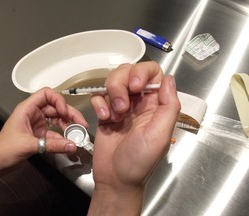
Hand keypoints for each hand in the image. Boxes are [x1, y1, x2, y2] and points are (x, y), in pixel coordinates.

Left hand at [0, 87, 87, 209]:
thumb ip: (53, 145)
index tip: (65, 111)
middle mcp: (34, 114)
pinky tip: (69, 141)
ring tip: (78, 132)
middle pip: (56, 107)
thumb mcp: (29, 145)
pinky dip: (63, 136)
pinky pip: (55, 132)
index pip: (46, 94)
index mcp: (27, 109)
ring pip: (57, 119)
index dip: (58, 100)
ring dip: (68, 124)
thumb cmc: (4, 150)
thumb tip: (72, 145)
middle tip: (81, 124)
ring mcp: (38, 124)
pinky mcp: (40, 134)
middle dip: (69, 114)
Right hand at [88, 62, 179, 214]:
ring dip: (110, 94)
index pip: (152, 73)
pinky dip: (99, 103)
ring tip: (113, 114)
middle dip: (121, 84)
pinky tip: (104, 118)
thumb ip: (169, 105)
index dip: (142, 73)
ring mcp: (121, 106)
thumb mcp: (160, 134)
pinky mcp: (105, 112)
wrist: (115, 179)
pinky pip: (99, 96)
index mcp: (156, 105)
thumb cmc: (139, 161)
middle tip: (122, 106)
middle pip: (129, 72)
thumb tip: (169, 79)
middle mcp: (139, 102)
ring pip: (113, 80)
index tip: (135, 87)